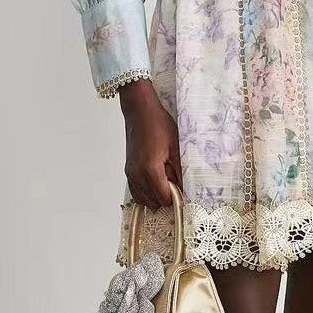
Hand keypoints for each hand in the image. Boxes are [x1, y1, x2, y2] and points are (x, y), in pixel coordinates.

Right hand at [119, 78, 181, 208]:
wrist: (139, 111)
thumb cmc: (157, 123)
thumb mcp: (175, 145)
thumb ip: (180, 169)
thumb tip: (185, 185)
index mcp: (150, 168)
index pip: (164, 197)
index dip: (176, 197)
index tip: (184, 191)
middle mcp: (137, 174)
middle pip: (153, 202)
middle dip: (166, 197)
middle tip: (176, 183)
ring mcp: (131, 173)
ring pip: (144, 199)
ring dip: (156, 196)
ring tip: (167, 180)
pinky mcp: (128, 170)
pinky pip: (136, 191)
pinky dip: (146, 193)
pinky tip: (156, 182)